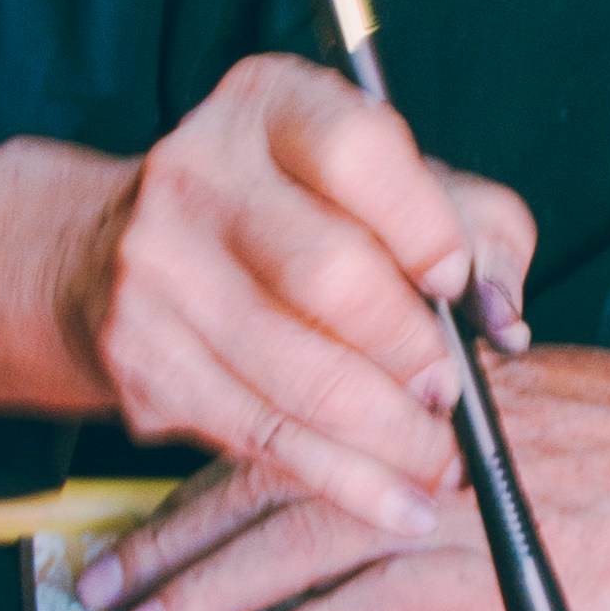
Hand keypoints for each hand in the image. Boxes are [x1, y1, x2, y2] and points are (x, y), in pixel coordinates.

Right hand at [65, 55, 534, 541]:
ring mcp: (156, 272)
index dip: (425, 226)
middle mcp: (196, 176)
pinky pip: (263, 439)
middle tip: (454, 392)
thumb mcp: (382, 183)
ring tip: (445, 461)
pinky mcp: (142, 364)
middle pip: (329, 276)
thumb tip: (502, 314)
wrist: (107, 252)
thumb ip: (473, 222)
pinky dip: (345, 483)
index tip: (457, 284)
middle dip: (413, 350)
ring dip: (391, 437)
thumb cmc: (289, 214)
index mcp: (267, 106)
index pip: (358, 153)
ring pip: (299, 378)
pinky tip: (401, 504)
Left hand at [75, 348, 609, 610]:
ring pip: (291, 540)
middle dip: (171, 535)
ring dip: (207, 589)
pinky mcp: (487, 565)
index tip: (154, 506)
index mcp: (440, 388)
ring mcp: (453, 498)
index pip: (298, 409)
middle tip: (100, 582)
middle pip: (265, 476)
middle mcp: (429, 431)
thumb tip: (403, 470)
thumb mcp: (557, 409)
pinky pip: (368, 601)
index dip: (216, 465)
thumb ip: (467, 434)